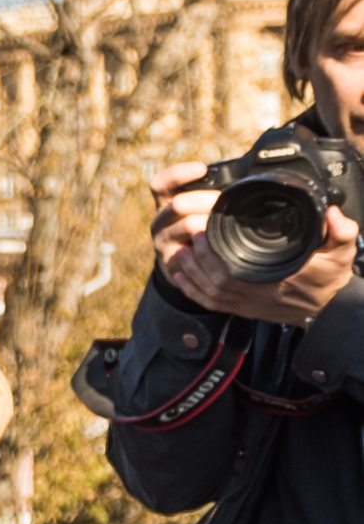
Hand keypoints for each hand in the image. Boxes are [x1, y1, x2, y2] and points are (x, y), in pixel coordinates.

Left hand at [155, 163, 363, 325]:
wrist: (328, 308)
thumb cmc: (330, 277)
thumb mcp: (341, 253)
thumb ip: (341, 232)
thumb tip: (333, 214)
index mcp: (275, 279)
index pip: (235, 269)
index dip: (213, 254)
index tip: (202, 232)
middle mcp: (257, 294)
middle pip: (215, 280)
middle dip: (197, 259)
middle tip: (189, 236)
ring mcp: (247, 304)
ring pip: (208, 292)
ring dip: (190, 272)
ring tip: (181, 251)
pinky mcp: (242, 310)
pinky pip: (209, 303)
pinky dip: (191, 290)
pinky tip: (180, 276)